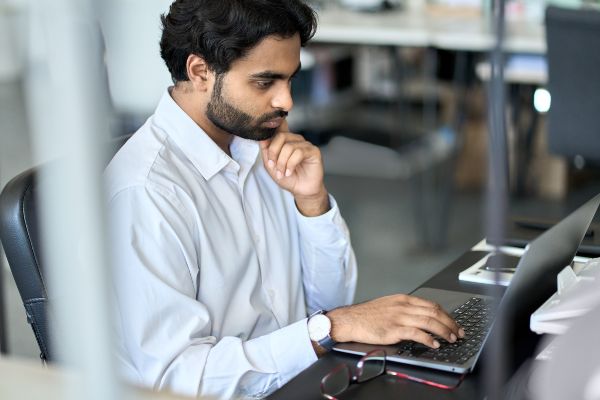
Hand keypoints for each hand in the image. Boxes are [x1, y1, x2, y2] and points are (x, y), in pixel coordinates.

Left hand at [259, 121, 328, 215]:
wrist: (300, 190)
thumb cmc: (288, 178)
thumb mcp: (270, 165)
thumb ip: (266, 151)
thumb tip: (262, 138)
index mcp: (285, 141)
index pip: (279, 126)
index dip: (272, 126)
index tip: (266, 134)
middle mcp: (295, 140)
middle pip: (281, 136)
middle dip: (273, 152)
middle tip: (272, 165)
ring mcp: (305, 144)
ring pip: (289, 146)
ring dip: (282, 162)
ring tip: (282, 173)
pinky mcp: (314, 151)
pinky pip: (299, 153)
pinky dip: (291, 164)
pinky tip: (289, 172)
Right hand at [327, 294, 463, 348]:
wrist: (350, 320)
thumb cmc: (367, 315)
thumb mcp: (389, 305)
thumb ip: (405, 309)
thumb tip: (422, 317)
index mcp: (403, 299)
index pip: (431, 304)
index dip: (446, 314)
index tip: (453, 322)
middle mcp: (403, 306)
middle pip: (434, 312)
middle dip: (449, 323)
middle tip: (458, 332)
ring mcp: (398, 317)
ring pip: (428, 322)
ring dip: (443, 331)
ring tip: (451, 339)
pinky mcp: (393, 329)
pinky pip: (416, 333)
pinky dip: (428, 339)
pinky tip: (434, 344)